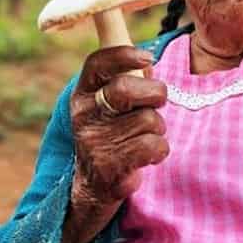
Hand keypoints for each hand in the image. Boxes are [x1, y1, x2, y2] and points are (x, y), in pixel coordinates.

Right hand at [67, 46, 168, 219]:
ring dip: (158, 128)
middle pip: (126, 89)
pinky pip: (153, 146)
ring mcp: (94, 143)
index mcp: (83, 93)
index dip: (124, 55)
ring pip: (148, 119)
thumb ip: (128, 77)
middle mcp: (84, 115)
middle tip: (159, 102)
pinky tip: (146, 156)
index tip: (148, 58)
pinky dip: (159, 150)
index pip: (96, 63)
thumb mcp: (109, 102)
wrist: (93, 187)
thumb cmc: (112, 132)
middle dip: (155, 92)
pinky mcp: (109, 168)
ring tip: (144, 136)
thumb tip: (148, 59)